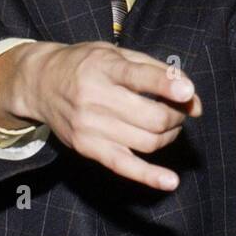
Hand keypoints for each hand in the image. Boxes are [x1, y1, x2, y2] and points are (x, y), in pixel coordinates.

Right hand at [0, 40, 201, 191]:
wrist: (40, 83)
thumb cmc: (86, 64)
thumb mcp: (117, 54)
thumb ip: (158, 72)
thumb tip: (195, 103)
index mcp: (103, 67)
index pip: (137, 77)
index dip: (165, 85)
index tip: (187, 91)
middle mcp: (94, 97)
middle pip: (151, 117)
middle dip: (176, 115)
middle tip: (179, 109)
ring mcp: (89, 125)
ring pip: (146, 141)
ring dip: (169, 136)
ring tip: (168, 126)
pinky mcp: (87, 147)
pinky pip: (124, 166)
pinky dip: (149, 176)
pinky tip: (170, 181)